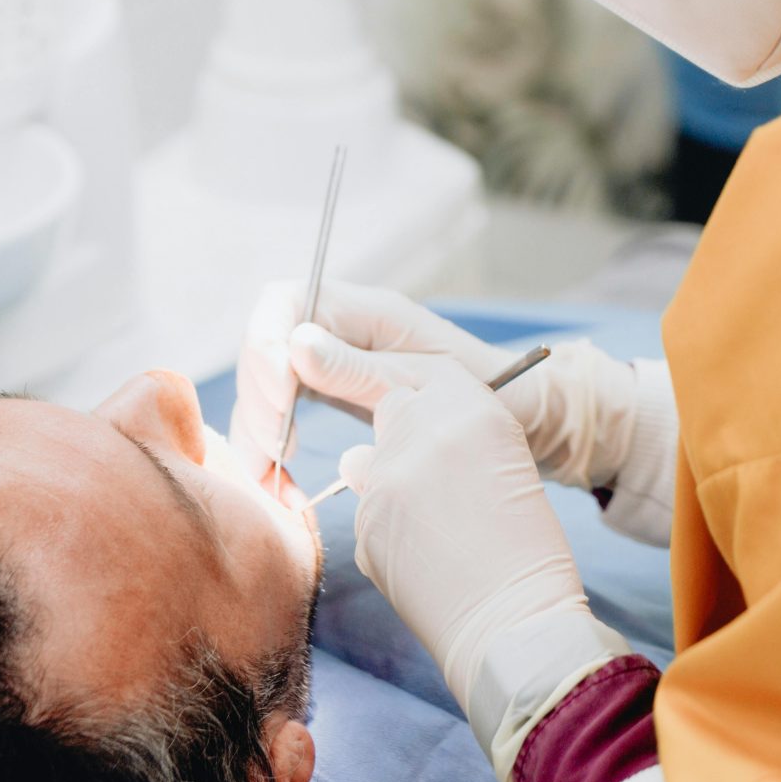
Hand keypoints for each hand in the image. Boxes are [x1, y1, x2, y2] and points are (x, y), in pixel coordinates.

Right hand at [231, 279, 640, 491]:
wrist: (524, 419)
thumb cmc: (488, 389)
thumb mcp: (426, 379)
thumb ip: (360, 366)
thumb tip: (294, 346)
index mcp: (366, 309)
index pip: (287, 301)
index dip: (267, 344)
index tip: (281, 400)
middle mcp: (340, 328)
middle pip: (266, 346)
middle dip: (258, 399)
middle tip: (272, 454)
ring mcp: (331, 361)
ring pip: (266, 383)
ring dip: (256, 429)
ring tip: (269, 478)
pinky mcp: (330, 394)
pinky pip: (282, 412)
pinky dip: (271, 446)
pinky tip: (277, 479)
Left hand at [337, 361, 590, 717]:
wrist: (515, 624)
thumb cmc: (526, 548)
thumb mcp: (505, 466)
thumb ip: (440, 436)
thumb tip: (360, 450)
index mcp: (470, 411)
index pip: (427, 372)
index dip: (426, 391)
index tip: (430, 411)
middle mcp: (421, 433)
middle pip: (391, 407)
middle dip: (404, 431)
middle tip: (437, 476)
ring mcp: (385, 480)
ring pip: (367, 460)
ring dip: (389, 481)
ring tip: (436, 524)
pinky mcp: (364, 524)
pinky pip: (365, 511)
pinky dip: (385, 527)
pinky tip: (423, 556)